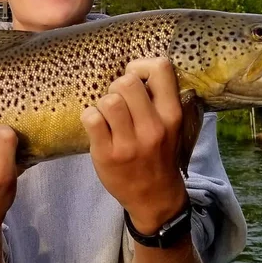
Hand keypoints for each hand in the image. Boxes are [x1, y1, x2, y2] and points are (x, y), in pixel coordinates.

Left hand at [81, 57, 187, 234]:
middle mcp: (153, 127)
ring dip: (102, 104)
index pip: (160, 68)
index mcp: (172, 114)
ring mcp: (129, 143)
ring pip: (108, 100)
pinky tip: (97, 127)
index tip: (136, 80)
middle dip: (117, 87)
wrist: (154, 197)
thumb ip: (158, 100)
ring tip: (107, 116)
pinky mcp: (107, 154)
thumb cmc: (159, 154)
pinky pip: (91, 118)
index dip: (140, 66)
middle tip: (118, 101)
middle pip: (126, 82)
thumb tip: (133, 70)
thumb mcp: (171, 125)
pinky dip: (89, 118)